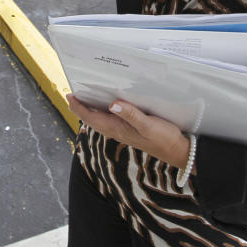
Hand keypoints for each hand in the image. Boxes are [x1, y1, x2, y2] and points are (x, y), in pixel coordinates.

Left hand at [67, 94, 190, 167]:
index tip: (69, 96)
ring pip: (100, 120)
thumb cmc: (163, 138)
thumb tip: (112, 105)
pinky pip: (110, 121)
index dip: (79, 107)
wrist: (176, 151)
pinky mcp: (129, 130)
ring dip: (90, 110)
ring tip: (83, 99)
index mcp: (117, 129)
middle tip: (71, 95)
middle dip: (80, 108)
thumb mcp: (147, 125)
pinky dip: (102, 112)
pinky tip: (106, 106)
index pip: (91, 118)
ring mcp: (122, 131)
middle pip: (92, 119)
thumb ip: (130, 114)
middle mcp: (116, 131)